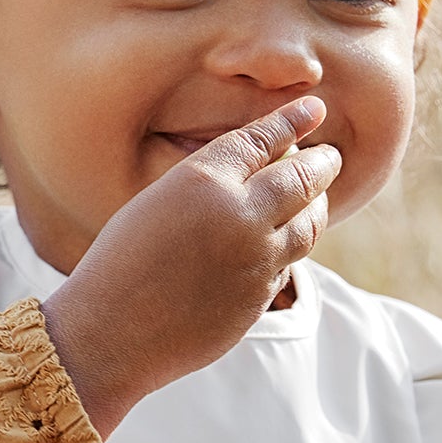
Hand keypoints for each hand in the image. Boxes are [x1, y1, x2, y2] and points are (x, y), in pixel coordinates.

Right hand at [41, 97, 339, 436]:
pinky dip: (294, 244)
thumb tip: (258, 177)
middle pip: (300, 178)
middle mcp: (238, 215)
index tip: (316, 108)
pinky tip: (291, 239)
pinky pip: (288, 263)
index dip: (293, 121)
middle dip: (322, 163)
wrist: (110, 334)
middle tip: (331, 155)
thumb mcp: (156, 202)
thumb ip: (209, 186)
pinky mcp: (260, 298)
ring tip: (321, 194)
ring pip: (308, 224)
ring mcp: (255, 260)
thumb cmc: (118, 264)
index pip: (263, 139)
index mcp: (203, 180)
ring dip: (319, 204)